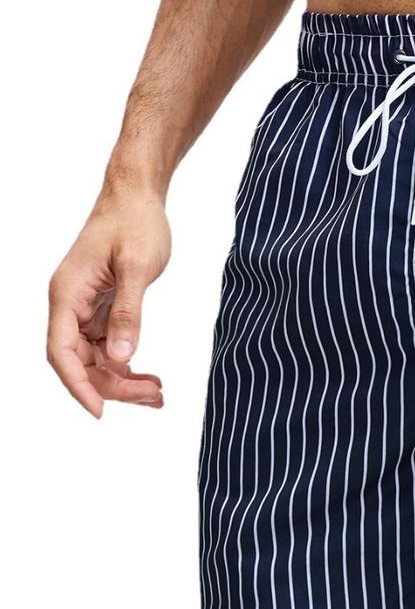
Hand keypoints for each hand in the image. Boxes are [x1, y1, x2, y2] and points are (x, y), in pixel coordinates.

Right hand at [47, 187, 170, 417]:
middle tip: (153, 398)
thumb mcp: (138, 268)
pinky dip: (128, 364)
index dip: (78, 385)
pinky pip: (109, 346)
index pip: (61, 352)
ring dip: (123, 380)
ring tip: (157, 394)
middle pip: (80, 362)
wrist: (138, 197)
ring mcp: (85, 308)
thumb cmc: (135, 223)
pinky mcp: (103, 308)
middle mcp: (70, 305)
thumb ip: (130, 312)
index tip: (100, 412)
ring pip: (96, 359)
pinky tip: (151, 378)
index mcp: (67, 295)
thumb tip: (122, 356)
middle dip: (113, 386)